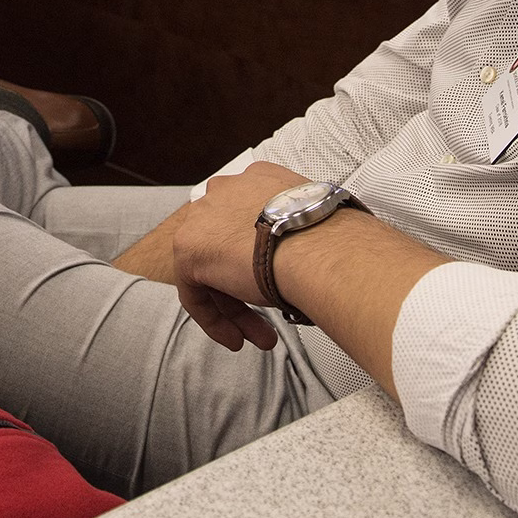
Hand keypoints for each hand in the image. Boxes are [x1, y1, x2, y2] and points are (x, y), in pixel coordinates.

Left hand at [169, 162, 311, 351]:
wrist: (317, 248)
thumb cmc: (329, 240)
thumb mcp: (313, 226)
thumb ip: (297, 235)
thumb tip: (310, 257)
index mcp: (259, 181)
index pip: (249, 223)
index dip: (261, 260)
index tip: (278, 279)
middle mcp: (227, 192)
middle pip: (228, 247)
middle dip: (247, 288)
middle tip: (268, 316)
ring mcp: (204, 217)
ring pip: (213, 272)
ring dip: (237, 310)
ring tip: (260, 335)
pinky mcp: (188, 249)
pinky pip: (196, 292)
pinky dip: (214, 319)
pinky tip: (235, 337)